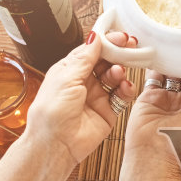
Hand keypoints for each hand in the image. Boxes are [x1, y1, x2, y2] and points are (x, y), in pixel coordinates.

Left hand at [24, 31, 136, 169]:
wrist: (55, 144)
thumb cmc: (51, 112)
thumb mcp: (66, 77)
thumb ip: (84, 57)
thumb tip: (95, 37)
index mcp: (69, 70)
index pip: (91, 50)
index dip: (106, 42)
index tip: (120, 36)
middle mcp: (84, 82)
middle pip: (106, 61)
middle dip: (118, 53)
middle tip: (129, 46)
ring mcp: (96, 96)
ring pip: (116, 77)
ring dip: (120, 71)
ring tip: (118, 73)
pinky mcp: (108, 111)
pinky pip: (122, 96)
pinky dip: (126, 90)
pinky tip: (125, 88)